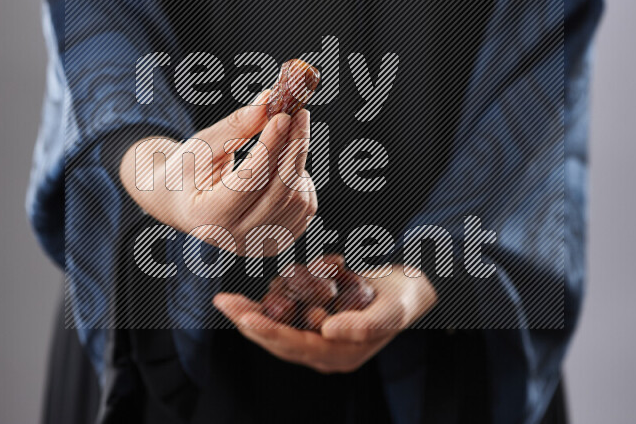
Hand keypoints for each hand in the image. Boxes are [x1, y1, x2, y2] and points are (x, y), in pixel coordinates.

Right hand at [119, 90, 316, 254]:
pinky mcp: (277, 242)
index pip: (249, 181)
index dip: (270, 148)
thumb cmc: (186, 172)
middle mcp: (235, 238)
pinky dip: (303, 181)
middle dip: (293, 148)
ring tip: (283, 141)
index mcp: (208, 217)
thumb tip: (269, 101)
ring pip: (298, 200)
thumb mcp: (200, 146)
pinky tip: (285, 166)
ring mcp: (259, 244)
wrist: (180, 203)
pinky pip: (306, 208)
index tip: (283, 116)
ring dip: (297, 163)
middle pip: (280, 191)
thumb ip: (235, 127)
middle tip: (298, 113)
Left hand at [213, 266, 436, 373]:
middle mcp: (324, 351)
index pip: (294, 346)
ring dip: (266, 303)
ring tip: (259, 289)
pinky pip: (288, 308)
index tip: (242, 316)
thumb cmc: (402, 298)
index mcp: (340, 356)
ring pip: (278, 322)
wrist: (412, 288)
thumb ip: (364, 325)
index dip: (266, 331)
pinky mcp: (314, 319)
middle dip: (249, 319)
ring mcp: (317, 335)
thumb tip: (327, 330)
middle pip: (277, 339)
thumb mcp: (391, 310)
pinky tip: (289, 278)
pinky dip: (283, 292)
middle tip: (224, 301)